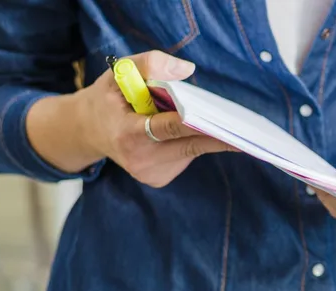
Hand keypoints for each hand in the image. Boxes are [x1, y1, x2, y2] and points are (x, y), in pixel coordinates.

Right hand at [65, 50, 236, 186]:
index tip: (228, 123)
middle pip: (191, 143)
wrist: (86, 131)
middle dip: (219, 132)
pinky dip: (192, 141)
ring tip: (205, 118)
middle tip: (249, 125)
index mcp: (127, 134)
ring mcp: (150, 174)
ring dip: (204, 133)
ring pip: (193, 149)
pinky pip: (187, 156)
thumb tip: (187, 70)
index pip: (171, 128)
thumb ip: (150, 64)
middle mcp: (140, 160)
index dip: (200, 123)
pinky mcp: (159, 180)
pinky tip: (184, 131)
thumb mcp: (119, 73)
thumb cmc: (108, 98)